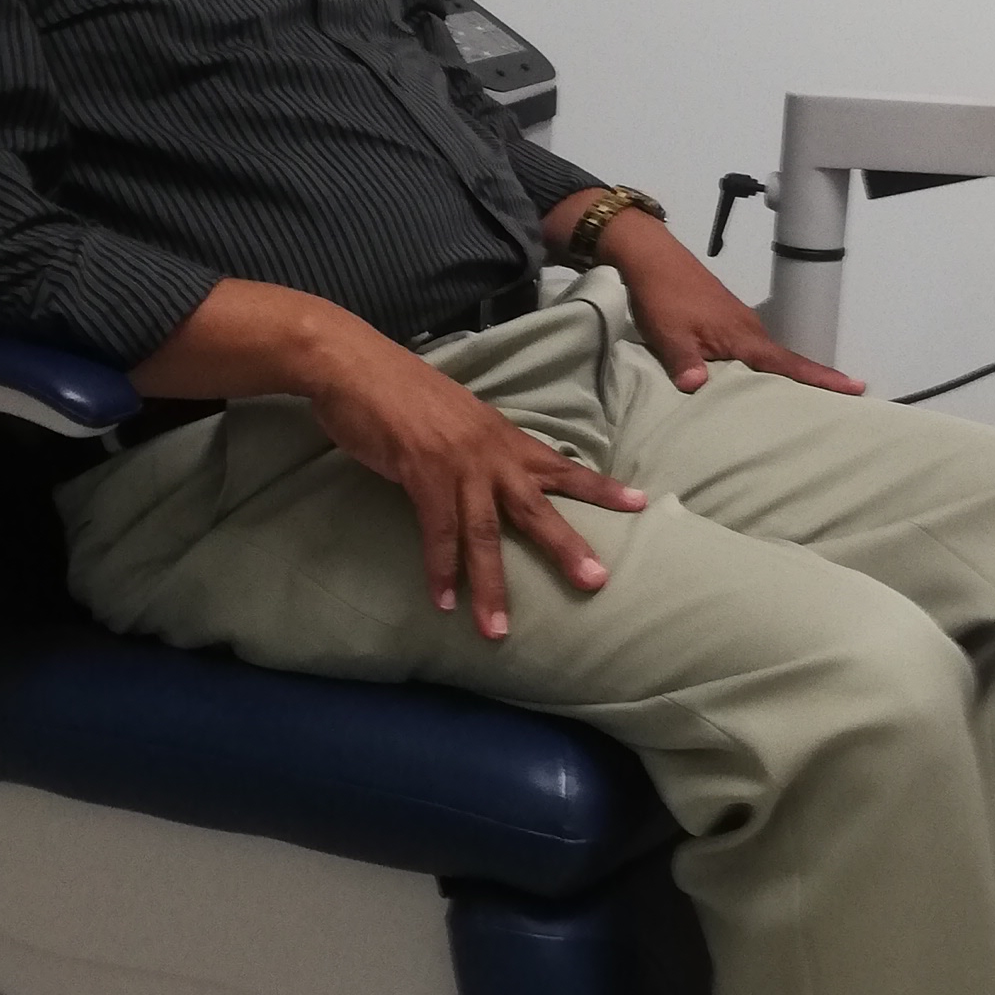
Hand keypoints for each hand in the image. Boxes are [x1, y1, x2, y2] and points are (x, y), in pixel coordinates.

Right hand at [301, 324, 646, 639]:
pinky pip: (436, 531)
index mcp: (502, 436)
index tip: (640, 503)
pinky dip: (440, 569)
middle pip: (537, 506)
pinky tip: (445, 601)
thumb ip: (476, 446)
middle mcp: (490, 451)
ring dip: (492, 584)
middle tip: (597, 580)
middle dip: (567, 545)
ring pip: (484, 532)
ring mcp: (457, 462)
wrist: (355, 365)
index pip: (560, 464)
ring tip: (498, 629)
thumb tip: (488, 472)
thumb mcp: (455, 417)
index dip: (599, 486)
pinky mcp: (421, 472)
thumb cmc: (399, 390)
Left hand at [597, 211, 864, 398]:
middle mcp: (749, 330)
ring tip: (808, 404)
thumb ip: (683, 361)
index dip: (821, 378)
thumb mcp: (667, 334)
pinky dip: (765, 368)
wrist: (651, 258)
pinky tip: (760, 384)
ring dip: (790, 377)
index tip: (856, 386)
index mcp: (742, 337)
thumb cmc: (661, 296)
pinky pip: (755, 351)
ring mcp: (740, 324)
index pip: (788, 364)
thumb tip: (697, 386)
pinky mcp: (727, 321)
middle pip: (788, 363)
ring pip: (771, 357)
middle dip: (815, 383)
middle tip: (844, 406)